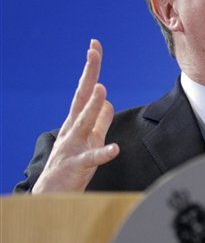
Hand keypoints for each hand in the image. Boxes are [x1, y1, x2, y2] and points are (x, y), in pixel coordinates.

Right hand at [32, 40, 118, 192]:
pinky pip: (92, 158)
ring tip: (102, 90)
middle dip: (88, 75)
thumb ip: (100, 121)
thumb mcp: (89, 139)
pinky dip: (103, 153)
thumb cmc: (72, 165)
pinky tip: (114, 149)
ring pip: (83, 123)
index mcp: (77, 122)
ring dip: (92, 106)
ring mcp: (73, 146)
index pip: (85, 90)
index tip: (95, 47)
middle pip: (80, 98)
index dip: (91, 69)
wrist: (52, 195)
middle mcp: (72, 129)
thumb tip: (108, 103)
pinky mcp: (77, 165)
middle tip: (93, 53)